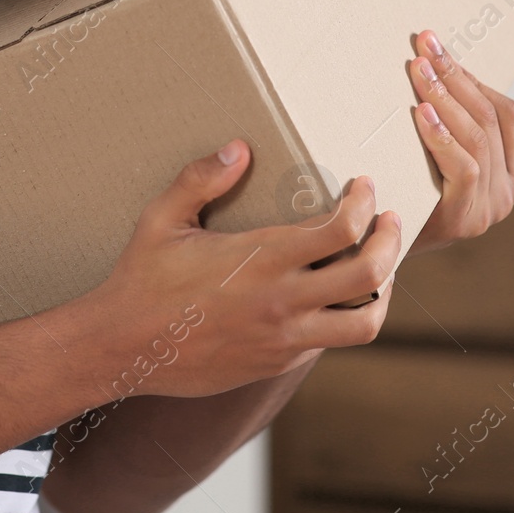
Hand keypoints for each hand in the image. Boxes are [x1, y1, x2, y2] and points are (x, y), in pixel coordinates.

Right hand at [87, 140, 402, 398]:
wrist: (123, 348)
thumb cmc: (141, 278)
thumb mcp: (163, 219)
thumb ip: (200, 179)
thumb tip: (238, 148)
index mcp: (261, 259)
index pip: (341, 229)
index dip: (363, 202)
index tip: (364, 186)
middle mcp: (282, 302)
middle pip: (370, 274)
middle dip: (390, 240)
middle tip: (389, 220)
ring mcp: (284, 339)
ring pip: (364, 323)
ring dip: (383, 292)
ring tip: (379, 268)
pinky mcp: (278, 364)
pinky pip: (329, 342)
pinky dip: (343, 317)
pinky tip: (332, 297)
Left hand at [406, 28, 513, 254]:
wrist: (375, 252)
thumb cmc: (403, 194)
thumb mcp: (433, 160)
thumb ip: (448, 129)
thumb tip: (427, 62)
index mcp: (509, 174)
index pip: (506, 114)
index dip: (474, 76)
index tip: (439, 45)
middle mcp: (507, 193)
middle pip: (490, 119)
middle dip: (455, 76)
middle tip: (424, 45)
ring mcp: (489, 209)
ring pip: (478, 138)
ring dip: (447, 97)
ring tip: (419, 69)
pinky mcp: (464, 220)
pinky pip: (463, 168)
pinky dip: (442, 136)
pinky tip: (421, 113)